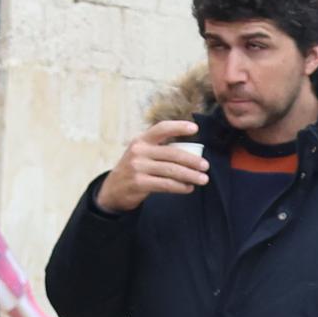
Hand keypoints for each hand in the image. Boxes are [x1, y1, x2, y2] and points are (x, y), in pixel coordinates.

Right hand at [97, 118, 212, 212]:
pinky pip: (165, 184)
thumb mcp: (141, 153)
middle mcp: (139, 151)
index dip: (178, 127)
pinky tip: (188, 188)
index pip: (161, 128)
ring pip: (171, 170)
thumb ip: (160, 149)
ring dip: (190, 175)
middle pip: (172, 153)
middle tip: (205, 166)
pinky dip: (180, 186)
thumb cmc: (134, 169)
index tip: (195, 128)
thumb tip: (191, 152)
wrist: (112, 189)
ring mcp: (138, 167)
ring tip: (202, 179)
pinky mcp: (139, 183)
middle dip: (192, 160)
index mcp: (141, 140)